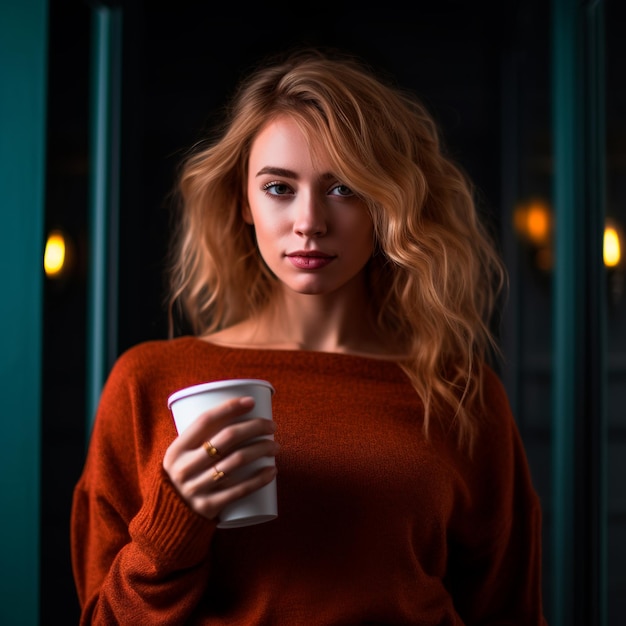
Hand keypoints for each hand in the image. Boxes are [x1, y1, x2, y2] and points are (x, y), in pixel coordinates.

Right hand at [163, 396, 278, 520]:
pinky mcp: (208, 507)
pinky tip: (273, 470)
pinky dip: (260, 478)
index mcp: (176, 450)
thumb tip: (236, 412)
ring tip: (275, 446)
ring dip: (262, 449)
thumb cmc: (185, 476)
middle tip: (272, 426)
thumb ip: (200, 439)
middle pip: (227, 438)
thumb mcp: (181, 457)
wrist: (170, 518)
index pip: (205, 420)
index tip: (251, 402)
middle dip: (255, 427)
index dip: (229, 407)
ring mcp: (196, 488)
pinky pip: (240, 490)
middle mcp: (184, 467)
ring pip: (237, 461)